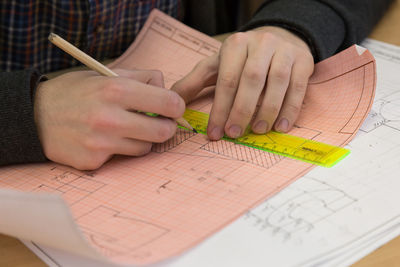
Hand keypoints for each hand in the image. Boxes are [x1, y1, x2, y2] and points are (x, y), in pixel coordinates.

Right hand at [34, 69, 184, 169]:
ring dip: (144, 139)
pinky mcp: (94, 161)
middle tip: (159, 123)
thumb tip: (165, 87)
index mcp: (116, 90)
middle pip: (163, 131)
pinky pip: (123, 158)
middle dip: (165, 127)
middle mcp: (110, 117)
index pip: (168, 102)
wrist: (34, 118)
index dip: (176, 106)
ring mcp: (102, 142)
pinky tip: (106, 140)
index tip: (173, 107)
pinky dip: (121, 150)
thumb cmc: (74, 93)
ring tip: (128, 129)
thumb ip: (139, 77)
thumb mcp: (104, 74)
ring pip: (146, 147)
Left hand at [172, 26, 313, 139]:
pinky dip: (290, 109)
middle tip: (234, 134)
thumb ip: (194, 82)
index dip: (220, 109)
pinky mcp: (303, 61)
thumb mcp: (216, 65)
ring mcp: (284, 51)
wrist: (278, 38)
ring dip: (268, 110)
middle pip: (251, 80)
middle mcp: (261, 44)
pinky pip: (299, 87)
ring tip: (258, 131)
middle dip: (241, 110)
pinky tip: (281, 127)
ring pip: (277, 82)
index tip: (215, 133)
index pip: (227, 80)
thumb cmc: (242, 58)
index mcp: (235, 45)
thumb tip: (173, 101)